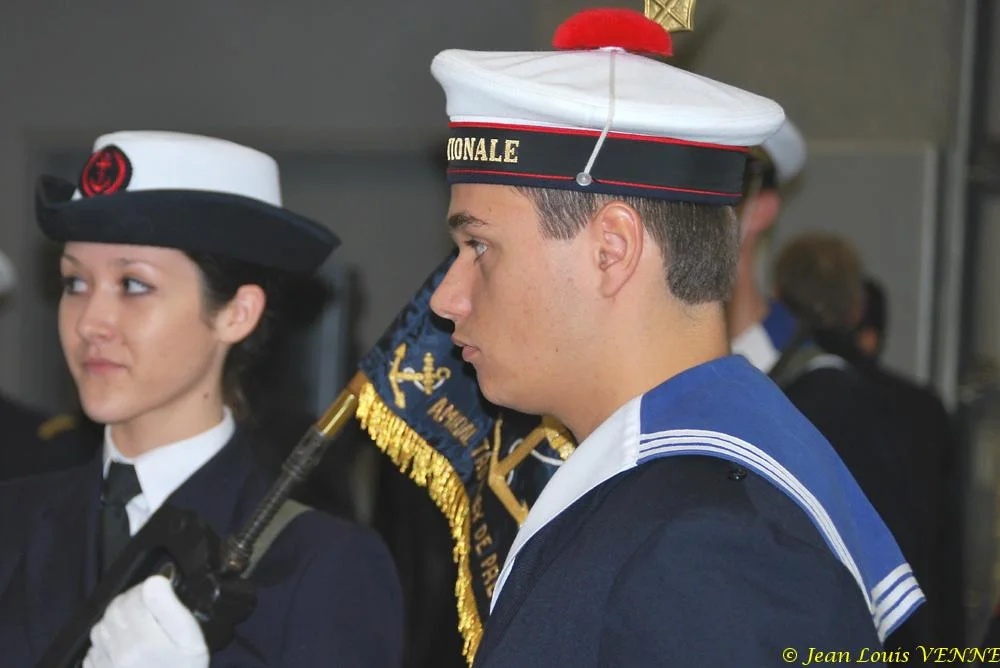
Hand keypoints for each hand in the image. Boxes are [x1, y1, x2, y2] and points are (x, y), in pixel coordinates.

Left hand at [83, 574, 208, 667]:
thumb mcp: (192, 641)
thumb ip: (171, 610)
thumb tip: (154, 581)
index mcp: (145, 642)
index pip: (135, 596)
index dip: (148, 589)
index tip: (160, 593)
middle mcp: (119, 653)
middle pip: (115, 608)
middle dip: (131, 602)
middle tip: (150, 610)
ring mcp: (104, 666)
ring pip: (101, 625)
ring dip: (116, 621)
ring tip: (136, 629)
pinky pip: (92, 649)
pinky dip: (105, 643)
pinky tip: (123, 649)